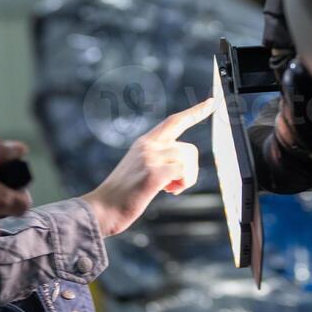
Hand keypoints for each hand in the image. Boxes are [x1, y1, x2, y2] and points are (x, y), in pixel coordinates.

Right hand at [83, 98, 213, 237]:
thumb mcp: (139, 170)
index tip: (211, 102)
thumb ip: (158, 161)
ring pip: (188, 160)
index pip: (174, 121)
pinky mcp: (153, 172)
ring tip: (168, 189)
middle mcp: (148, 145)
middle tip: (175, 185)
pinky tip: (168, 191)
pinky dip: (183, 184)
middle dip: (190, 169)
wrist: (101, 209)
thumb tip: (181, 167)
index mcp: (144, 143)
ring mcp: (150, 157)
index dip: (195, 112)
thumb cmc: (122, 196)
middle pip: (188, 148)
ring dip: (185, 180)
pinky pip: (184, 171)